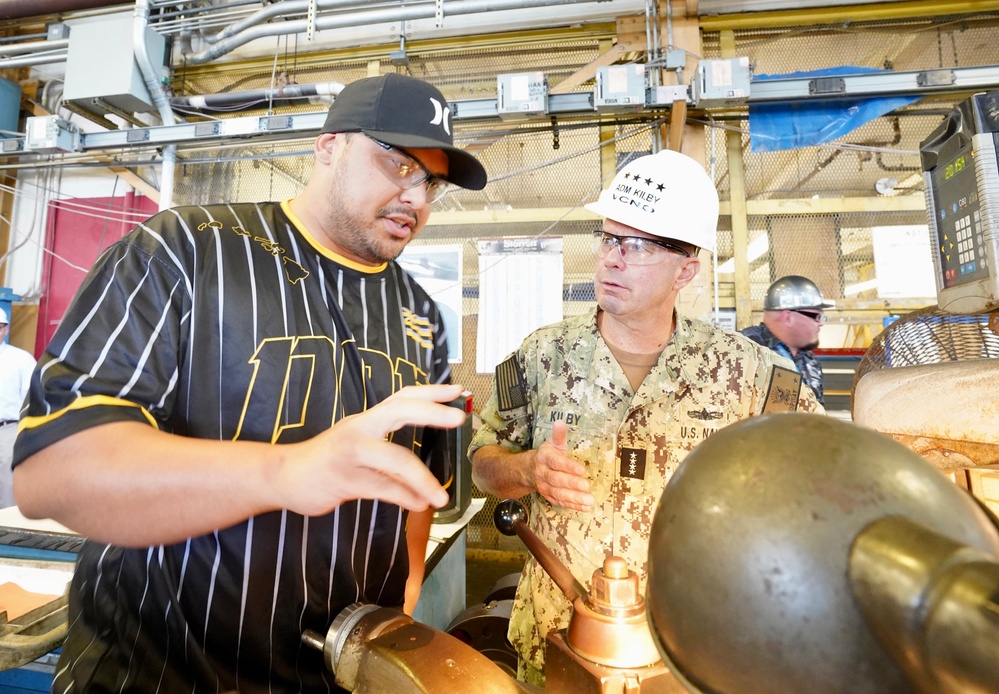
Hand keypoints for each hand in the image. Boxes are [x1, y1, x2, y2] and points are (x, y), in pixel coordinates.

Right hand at [274, 384, 465, 515]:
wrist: (283, 476)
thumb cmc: (327, 461)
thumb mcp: (359, 447)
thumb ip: (389, 455)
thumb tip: (423, 477)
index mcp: (366, 419)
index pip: (402, 397)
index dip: (430, 392)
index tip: (457, 391)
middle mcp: (359, 429)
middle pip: (399, 411)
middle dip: (430, 412)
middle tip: (459, 419)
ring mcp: (351, 453)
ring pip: (395, 458)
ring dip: (422, 479)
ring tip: (441, 498)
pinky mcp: (344, 479)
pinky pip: (382, 488)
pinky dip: (404, 498)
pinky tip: (418, 505)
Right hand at [533, 420, 593, 511]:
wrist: (528, 470)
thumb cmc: (547, 455)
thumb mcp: (552, 443)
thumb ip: (558, 434)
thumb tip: (561, 422)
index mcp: (544, 458)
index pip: (556, 463)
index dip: (568, 467)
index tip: (582, 470)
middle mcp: (542, 474)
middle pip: (557, 480)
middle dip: (572, 484)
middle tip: (587, 486)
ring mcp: (545, 487)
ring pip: (558, 494)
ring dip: (574, 498)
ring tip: (590, 500)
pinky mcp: (549, 497)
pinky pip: (560, 502)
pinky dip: (573, 506)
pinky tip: (585, 507)